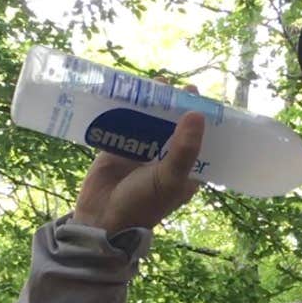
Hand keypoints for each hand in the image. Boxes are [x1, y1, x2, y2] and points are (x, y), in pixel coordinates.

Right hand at [72, 82, 204, 234]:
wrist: (101, 218)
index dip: (200, 119)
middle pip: (174, 126)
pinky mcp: (118, 147)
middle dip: (175, 106)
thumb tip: (197, 114)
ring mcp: (142, 152)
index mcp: (186, 169)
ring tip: (156, 83)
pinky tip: (129, 91)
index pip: (199, 139)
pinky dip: (127, 109)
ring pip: (150, 121)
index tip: (200, 97)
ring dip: (152, 104)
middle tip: (176, 86)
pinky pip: (125, 123)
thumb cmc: (142, 204)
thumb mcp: (169, 179)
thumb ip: (184, 150)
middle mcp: (166, 158)